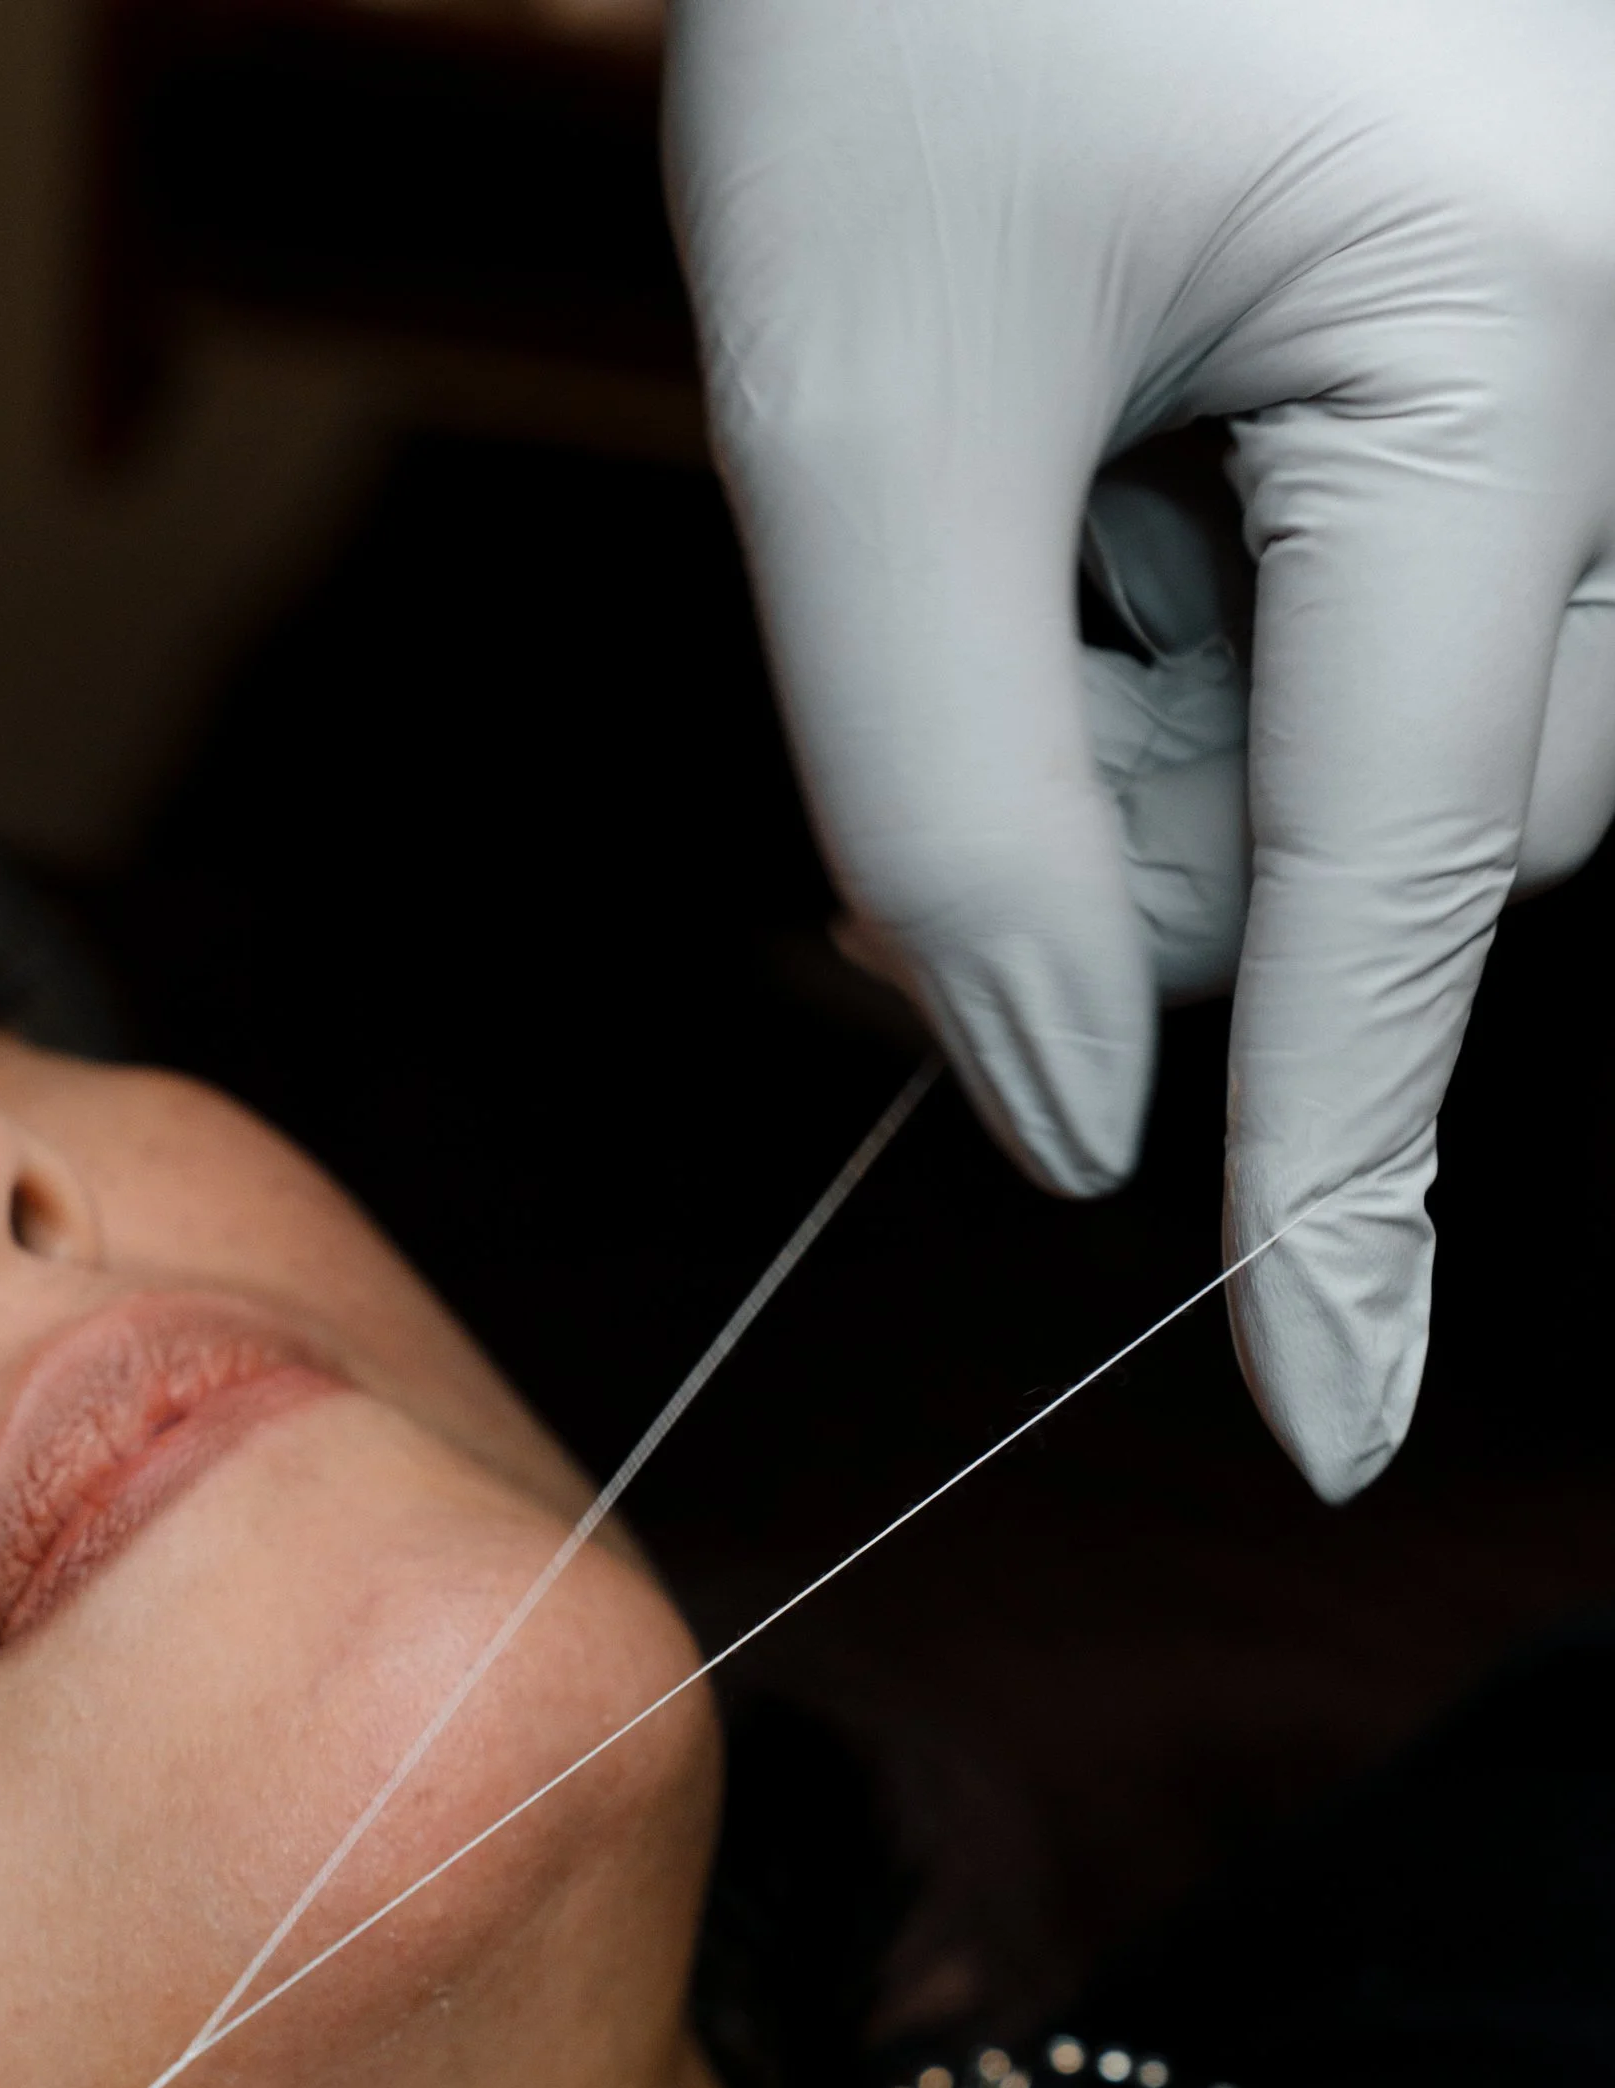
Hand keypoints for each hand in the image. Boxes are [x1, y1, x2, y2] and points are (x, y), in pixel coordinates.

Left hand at [668, 0, 1614, 1495]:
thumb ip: (947, 795)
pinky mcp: (1562, 352)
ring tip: (1078, 440)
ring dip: (1202, 708)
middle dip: (1172, 822)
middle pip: (1420, 839)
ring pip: (1428, 749)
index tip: (1330, 1427)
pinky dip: (1248, 609)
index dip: (1346, 1186)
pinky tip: (1159, 421)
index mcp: (1515, 351)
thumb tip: (1069, 1111)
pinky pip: (1428, 616)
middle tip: (999, 582)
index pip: (1411, 892)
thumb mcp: (853, 395)